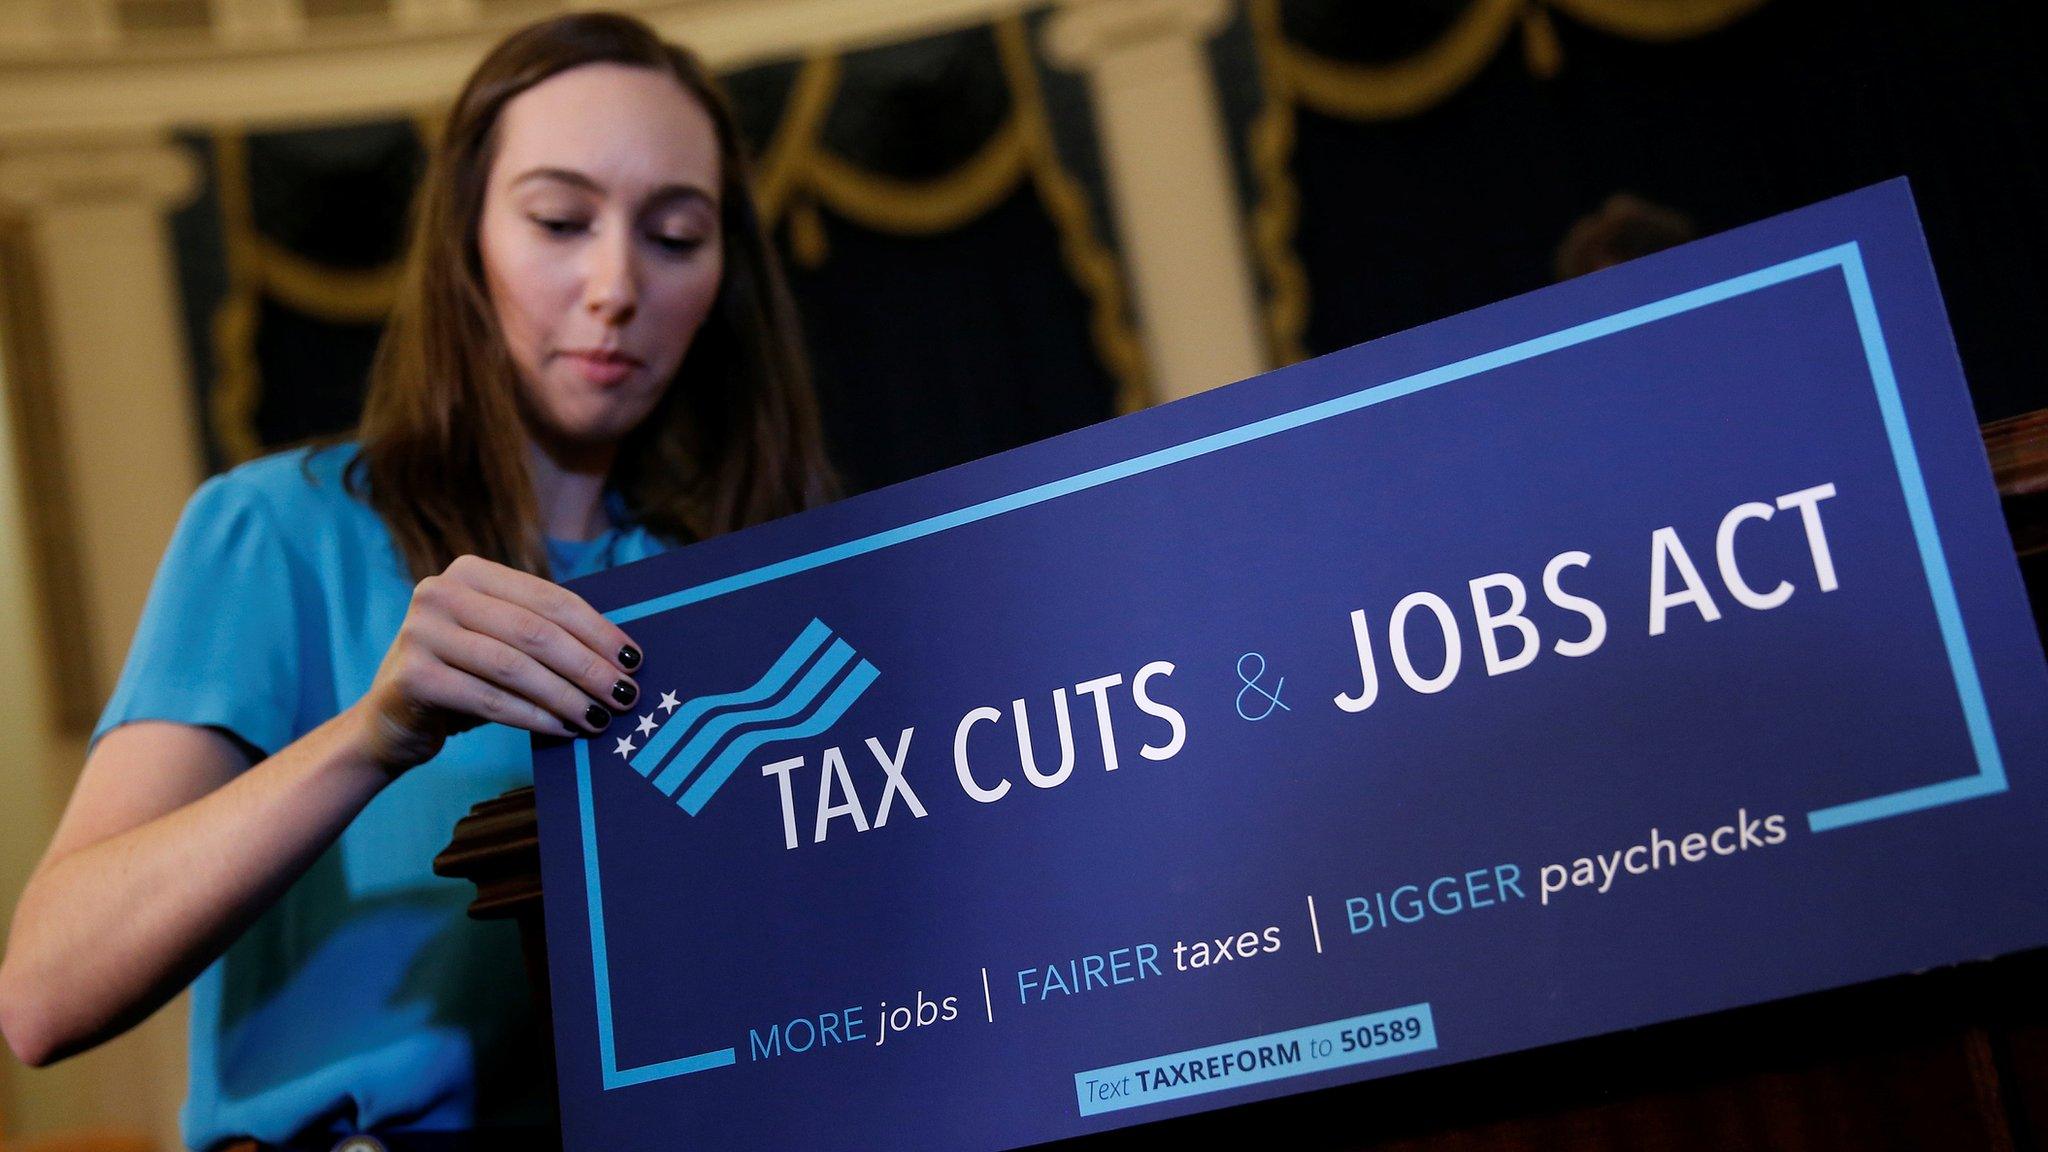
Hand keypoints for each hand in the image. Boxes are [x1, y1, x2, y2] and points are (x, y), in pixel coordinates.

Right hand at [352, 554, 643, 772]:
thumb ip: (544, 636)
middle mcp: (441, 592)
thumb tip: (622, 657)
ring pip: (514, 666)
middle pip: (535, 632)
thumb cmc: (465, 677)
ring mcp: (421, 632)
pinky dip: (533, 717)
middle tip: (626, 694)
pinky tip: (563, 729)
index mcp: (471, 572)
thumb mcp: (501, 643)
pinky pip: (488, 699)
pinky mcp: (412, 676)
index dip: (598, 630)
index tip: (634, 659)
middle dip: (588, 666)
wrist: (391, 721)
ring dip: (566, 696)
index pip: (550, 599)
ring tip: (600, 717)